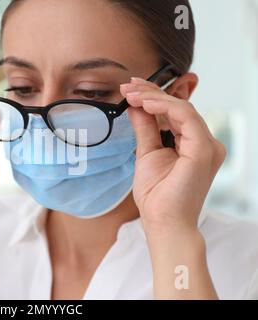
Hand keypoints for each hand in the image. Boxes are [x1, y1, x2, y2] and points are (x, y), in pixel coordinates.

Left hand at [120, 77, 225, 235]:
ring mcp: (207, 145)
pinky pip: (184, 117)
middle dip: (151, 92)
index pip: (175, 112)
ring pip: (182, 108)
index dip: (153, 97)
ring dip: (153, 97)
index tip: (130, 89)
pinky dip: (163, 106)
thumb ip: (145, 129)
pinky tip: (143, 103)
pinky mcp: (203, 149)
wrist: (162, 222)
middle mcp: (204, 142)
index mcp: (192, 144)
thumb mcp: (146, 153)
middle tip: (127, 86)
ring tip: (130, 93)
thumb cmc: (157, 195)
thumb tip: (135, 107)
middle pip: (179, 107)